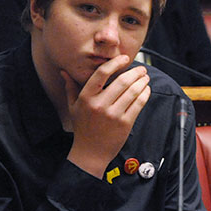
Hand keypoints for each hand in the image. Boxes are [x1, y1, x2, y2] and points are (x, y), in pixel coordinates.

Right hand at [64, 55, 150, 176]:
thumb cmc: (82, 128)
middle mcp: (99, 105)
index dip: (115, 63)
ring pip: (133, 92)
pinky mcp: (125, 123)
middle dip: (135, 72)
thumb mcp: (73, 107)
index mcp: (86, 98)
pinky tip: (146, 90)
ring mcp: (113, 114)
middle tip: (141, 69)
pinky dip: (145, 94)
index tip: (124, 58)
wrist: (90, 153)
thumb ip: (70, 87)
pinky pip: (138, 104)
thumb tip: (64, 72)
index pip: (101, 73)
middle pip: (122, 81)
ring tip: (145, 78)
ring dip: (142, 82)